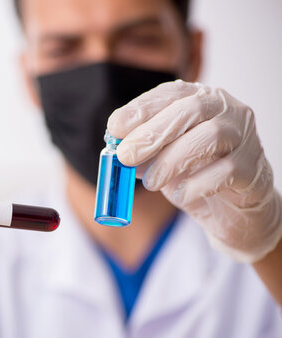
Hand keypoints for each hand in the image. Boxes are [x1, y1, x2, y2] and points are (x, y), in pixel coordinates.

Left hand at [108, 80, 281, 262]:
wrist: (235, 211)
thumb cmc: (195, 176)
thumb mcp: (162, 161)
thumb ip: (143, 153)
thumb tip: (116, 152)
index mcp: (200, 100)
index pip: (171, 93)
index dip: (142, 108)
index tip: (115, 127)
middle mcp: (226, 110)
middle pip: (191, 108)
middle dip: (152, 132)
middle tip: (126, 156)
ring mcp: (245, 136)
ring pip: (210, 136)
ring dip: (172, 159)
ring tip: (152, 182)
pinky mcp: (253, 168)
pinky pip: (227, 170)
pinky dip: (197, 183)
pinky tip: (180, 194)